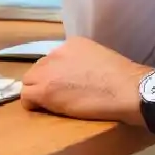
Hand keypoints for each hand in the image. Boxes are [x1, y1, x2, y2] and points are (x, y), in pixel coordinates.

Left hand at [20, 36, 151, 125]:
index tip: (66, 85)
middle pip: (38, 69)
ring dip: (38, 92)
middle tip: (58, 96)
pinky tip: (45, 110)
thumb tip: (78, 75)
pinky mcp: (45, 89)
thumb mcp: (100, 59)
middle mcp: (57, 52)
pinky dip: (33, 104)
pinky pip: (27, 96)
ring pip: (29, 81)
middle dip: (45, 82)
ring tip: (53, 104)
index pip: (53, 59)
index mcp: (72, 44)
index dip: (56, 74)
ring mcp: (49, 70)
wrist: (128, 90)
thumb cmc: (124, 79)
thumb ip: (83, 63)